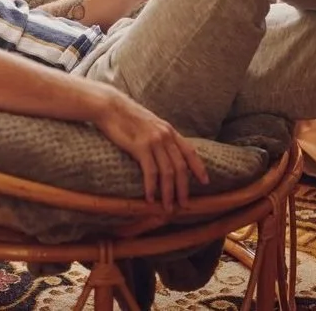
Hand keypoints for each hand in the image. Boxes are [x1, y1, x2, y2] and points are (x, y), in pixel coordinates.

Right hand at [93, 90, 209, 210]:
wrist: (110, 106)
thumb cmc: (126, 116)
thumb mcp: (150, 123)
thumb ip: (160, 135)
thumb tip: (165, 150)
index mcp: (169, 131)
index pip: (190, 151)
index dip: (198, 168)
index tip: (205, 181)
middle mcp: (165, 136)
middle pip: (180, 167)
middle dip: (184, 188)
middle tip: (184, 205)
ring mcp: (154, 141)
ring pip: (168, 172)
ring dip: (169, 193)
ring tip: (168, 207)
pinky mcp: (140, 147)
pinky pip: (150, 172)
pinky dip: (152, 187)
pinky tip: (151, 198)